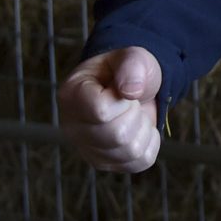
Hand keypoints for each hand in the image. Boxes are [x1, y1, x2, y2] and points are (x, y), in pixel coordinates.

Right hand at [58, 46, 162, 171]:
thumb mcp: (132, 57)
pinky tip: (138, 128)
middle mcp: (72, 127)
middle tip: (130, 101)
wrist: (131, 86)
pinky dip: (149, 143)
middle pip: (117, 135)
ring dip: (143, 128)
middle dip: (136, 114)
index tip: (122, 90)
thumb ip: (132, 66)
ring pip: (129, 151)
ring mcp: (87, 149)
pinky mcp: (104, 163)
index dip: (123, 101)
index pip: (101, 111)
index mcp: (72, 95)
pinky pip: (139, 162)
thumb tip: (131, 91)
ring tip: (133, 113)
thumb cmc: (127, 71)